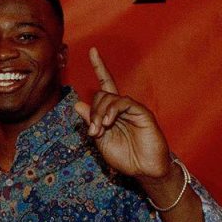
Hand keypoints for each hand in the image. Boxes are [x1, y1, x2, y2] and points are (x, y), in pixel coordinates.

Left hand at [73, 48, 170, 180]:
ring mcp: (133, 109)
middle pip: (101, 94)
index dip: (99, 67)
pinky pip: (123, 103)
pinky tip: (109, 123)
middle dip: (93, 112)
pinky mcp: (142, 113)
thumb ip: (91, 122)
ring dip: (99, 114)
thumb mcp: (101, 140)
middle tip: (93, 132)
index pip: (105, 84)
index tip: (92, 50)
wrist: (144, 170)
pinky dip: (112, 111)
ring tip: (99, 131)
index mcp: (112, 112)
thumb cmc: (124, 157)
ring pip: (110, 97)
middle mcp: (123, 107)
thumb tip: (77, 104)